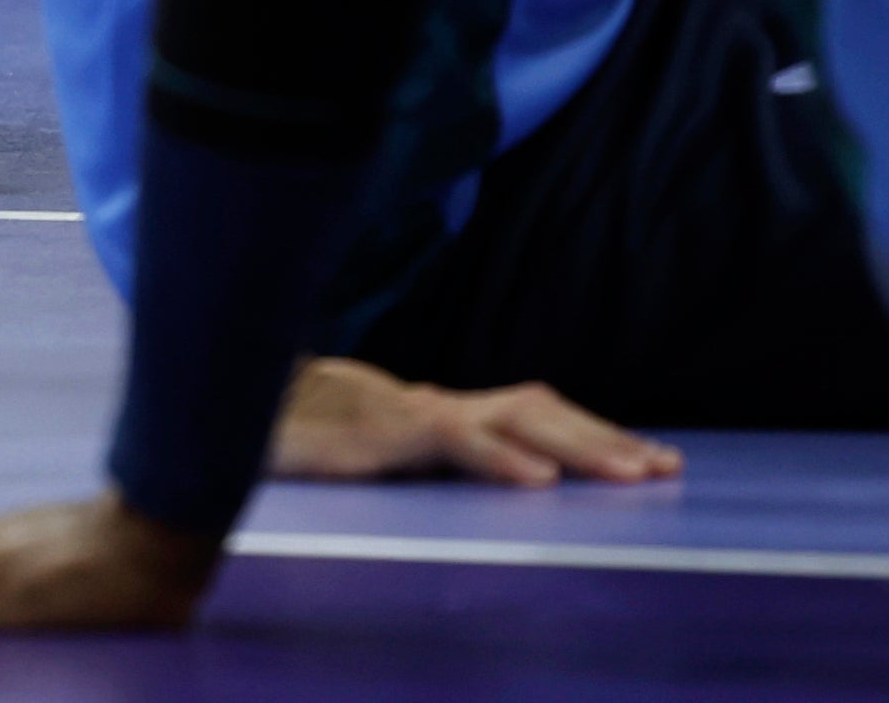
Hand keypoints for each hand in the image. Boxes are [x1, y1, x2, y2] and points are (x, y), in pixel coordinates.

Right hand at [268, 355, 680, 488]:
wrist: (222, 410)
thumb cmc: (297, 439)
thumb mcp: (375, 459)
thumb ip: (425, 463)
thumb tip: (483, 478)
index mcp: (437, 413)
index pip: (528, 412)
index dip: (589, 430)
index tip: (649, 457)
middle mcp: (433, 405)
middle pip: (537, 408)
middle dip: (604, 436)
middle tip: (665, 468)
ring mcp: (409, 414)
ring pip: (511, 417)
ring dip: (578, 444)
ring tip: (630, 473)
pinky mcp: (380, 433)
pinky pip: (450, 440)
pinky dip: (498, 457)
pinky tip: (538, 482)